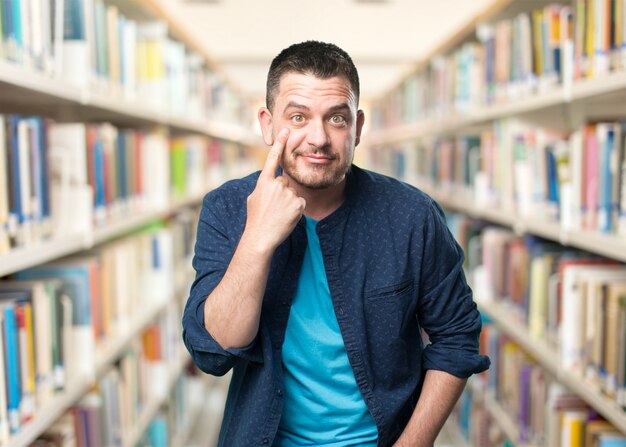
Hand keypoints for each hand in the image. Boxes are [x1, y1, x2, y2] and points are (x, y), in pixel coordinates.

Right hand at [244, 129, 305, 252]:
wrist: (260, 237)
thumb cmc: (255, 219)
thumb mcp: (254, 199)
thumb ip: (263, 186)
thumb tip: (269, 182)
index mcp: (264, 181)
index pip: (273, 158)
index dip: (280, 143)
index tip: (286, 130)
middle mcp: (277, 184)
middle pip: (286, 183)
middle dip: (282, 193)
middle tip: (273, 208)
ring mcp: (288, 194)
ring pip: (293, 193)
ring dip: (289, 202)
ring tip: (278, 214)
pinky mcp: (298, 204)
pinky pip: (300, 203)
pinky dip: (295, 210)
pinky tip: (286, 217)